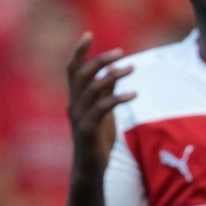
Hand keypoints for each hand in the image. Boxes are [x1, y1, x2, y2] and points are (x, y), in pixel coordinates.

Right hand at [66, 33, 134, 178]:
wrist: (91, 171)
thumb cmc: (98, 142)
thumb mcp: (104, 114)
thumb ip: (106, 93)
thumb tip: (113, 71)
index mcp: (75, 99)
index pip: (72, 70)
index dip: (78, 52)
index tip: (88, 34)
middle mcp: (73, 105)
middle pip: (82, 74)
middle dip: (100, 60)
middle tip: (121, 53)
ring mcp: (79, 117)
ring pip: (92, 88)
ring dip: (113, 75)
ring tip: (132, 68)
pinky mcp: (87, 130)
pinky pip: (102, 108)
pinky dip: (118, 97)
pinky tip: (133, 94)